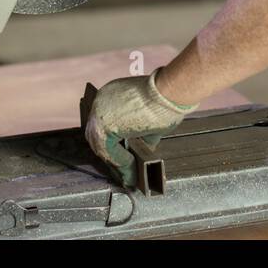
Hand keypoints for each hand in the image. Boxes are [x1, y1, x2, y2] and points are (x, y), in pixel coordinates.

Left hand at [83, 68, 197, 187]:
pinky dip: (119, 160)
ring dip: (115, 160)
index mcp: (110, 95)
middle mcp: (101, 101)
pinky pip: (108, 149)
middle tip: (123, 169)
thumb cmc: (164, 100)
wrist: (168, 93)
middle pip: (98, 134)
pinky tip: (131, 168)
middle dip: (111, 153)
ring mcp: (99, 113)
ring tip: (128, 174)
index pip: (105, 123)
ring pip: (101, 144)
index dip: (113, 142)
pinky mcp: (103, 125)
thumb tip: (139, 151)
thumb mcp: (148, 119)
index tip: (122, 155)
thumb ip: (139, 135)